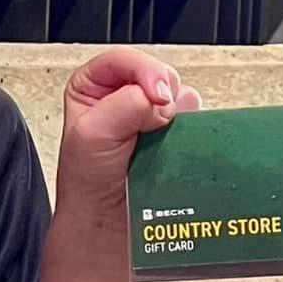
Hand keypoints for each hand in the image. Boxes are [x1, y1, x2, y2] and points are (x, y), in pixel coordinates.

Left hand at [57, 48, 203, 216]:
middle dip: (163, 93)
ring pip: (180, 96)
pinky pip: (194, 120)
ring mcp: (150, 115)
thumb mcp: (93, 134)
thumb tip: (162, 98)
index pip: (124, 60)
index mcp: (93, 86)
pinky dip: (192, 129)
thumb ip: (125, 106)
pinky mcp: (172, 135)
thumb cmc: (87, 181)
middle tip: (159, 120)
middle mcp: (123, 95)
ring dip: (178, 114)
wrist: (107, 221)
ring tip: (160, 139)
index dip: (144, 71)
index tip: (156, 96)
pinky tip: (176, 145)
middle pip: (158, 73)